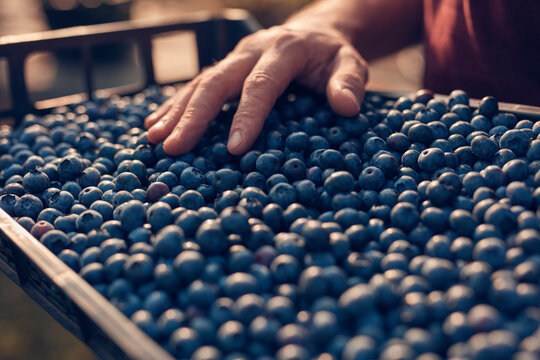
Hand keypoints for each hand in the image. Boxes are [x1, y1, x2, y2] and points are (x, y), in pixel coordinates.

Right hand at [144, 25, 367, 155]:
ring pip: (199, 84)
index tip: (235, 149)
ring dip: (175, 112)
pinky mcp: (224, 67)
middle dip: (193, 116)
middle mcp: (251, 52)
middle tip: (173, 147)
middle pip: (216, 82)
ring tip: (154, 139)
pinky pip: (195, 86)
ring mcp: (233, 58)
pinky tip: (154, 123)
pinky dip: (174, 105)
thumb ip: (349, 81)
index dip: (247, 116)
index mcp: (282, 51)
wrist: (314, 33)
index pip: (260, 85)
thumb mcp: (350, 63)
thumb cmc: (332, 56)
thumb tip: (347, 106)